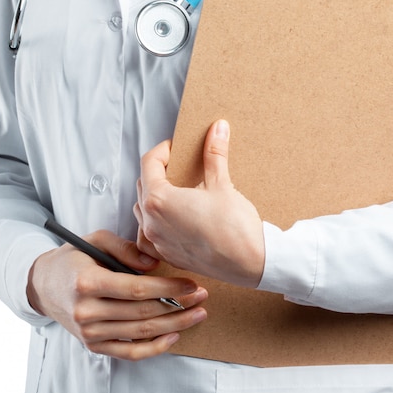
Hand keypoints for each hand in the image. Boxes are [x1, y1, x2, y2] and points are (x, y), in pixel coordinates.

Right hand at [26, 229, 207, 360]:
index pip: (136, 290)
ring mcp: (89, 332)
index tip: (191, 284)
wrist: (44, 285)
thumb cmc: (74, 258)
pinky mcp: (93, 345)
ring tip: (198, 314)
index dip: (168, 289)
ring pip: (141, 334)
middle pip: (143, 314)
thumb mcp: (96, 240)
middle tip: (203, 297)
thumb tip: (154, 265)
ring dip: (175, 325)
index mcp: (87, 282)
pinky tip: (175, 336)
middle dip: (179, 306)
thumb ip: (126, 248)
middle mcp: (87, 311)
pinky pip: (129, 352)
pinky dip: (154, 348)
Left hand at [134, 119, 264, 287]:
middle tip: (178, 165)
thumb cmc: (235, 228)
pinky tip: (173, 219)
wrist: (250, 263)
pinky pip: (150, 235)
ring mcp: (158, 242)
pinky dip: (156, 222)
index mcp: (160, 200)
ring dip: (154, 197)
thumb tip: (218, 129)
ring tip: (176, 191)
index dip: (162, 150)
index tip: (175, 147)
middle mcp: (152, 223)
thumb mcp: (222, 185)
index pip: (148, 164)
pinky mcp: (168, 255)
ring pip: (143, 211)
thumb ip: (214, 154)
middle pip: (143, 186)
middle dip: (158, 172)